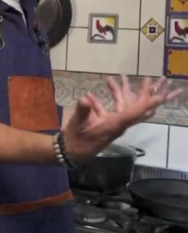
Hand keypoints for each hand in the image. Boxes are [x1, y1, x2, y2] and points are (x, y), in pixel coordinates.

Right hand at [64, 75, 180, 164]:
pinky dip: (99, 102)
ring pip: (121, 106)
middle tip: (146, 80)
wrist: (72, 153)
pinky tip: (88, 96)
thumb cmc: (77, 139)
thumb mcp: (78, 124)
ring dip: (116, 92)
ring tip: (108, 79)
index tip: (160, 95)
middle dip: (141, 94)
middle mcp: (118, 123)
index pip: (136, 112)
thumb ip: (82, 111)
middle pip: (135, 108)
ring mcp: (112, 124)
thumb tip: (84, 99)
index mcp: (115, 123)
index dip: (148, 103)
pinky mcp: (104, 124)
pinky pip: (107, 110)